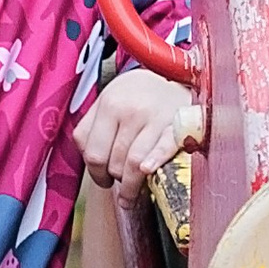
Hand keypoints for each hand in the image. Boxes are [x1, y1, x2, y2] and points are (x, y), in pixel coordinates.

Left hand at [76, 68, 203, 186]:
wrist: (176, 73)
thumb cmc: (137, 95)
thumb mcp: (107, 101)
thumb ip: (90, 129)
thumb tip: (90, 163)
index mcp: (109, 104)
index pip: (94, 154)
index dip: (96, 174)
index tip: (104, 179)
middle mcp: (131, 110)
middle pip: (115, 163)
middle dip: (117, 179)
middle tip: (122, 182)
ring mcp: (156, 117)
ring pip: (136, 164)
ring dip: (133, 185)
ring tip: (133, 194)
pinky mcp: (179, 125)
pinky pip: (164, 150)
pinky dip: (155, 162)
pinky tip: (149, 173)